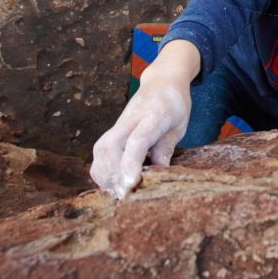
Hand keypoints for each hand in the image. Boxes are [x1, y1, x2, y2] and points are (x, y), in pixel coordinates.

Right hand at [90, 73, 190, 199]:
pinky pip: (98, 155)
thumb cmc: (174, 105)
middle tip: (126, 195)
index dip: (132, 163)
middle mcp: (129, 121)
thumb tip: (160, 173)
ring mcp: (117, 126)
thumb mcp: (179, 125)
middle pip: (111, 148)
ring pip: (100, 152)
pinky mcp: (110, 133)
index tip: (131, 184)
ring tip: (121, 192)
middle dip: (114, 175)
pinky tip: (115, 183)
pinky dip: (102, 172)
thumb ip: (167, 147)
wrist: (161, 83)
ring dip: (107, 176)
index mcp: (152, 117)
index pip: (137, 141)